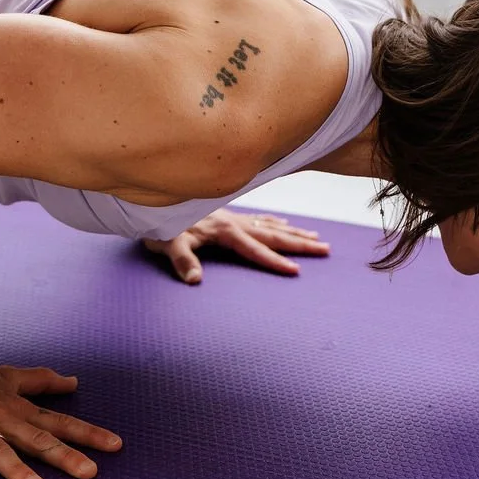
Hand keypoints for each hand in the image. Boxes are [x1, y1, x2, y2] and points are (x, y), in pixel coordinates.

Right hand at [0, 358, 122, 478]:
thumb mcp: (9, 377)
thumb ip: (42, 381)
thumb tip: (74, 381)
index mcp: (19, 411)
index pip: (60, 423)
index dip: (88, 434)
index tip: (116, 446)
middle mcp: (2, 421)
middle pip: (38, 440)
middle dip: (65, 456)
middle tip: (90, 472)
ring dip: (16, 469)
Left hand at [142, 209, 330, 283]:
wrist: (152, 198)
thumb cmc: (158, 224)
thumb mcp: (166, 243)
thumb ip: (181, 261)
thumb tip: (195, 280)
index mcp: (224, 231)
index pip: (255, 249)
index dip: (275, 261)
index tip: (297, 271)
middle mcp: (233, 222)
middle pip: (273, 234)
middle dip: (300, 243)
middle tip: (326, 250)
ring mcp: (232, 216)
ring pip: (270, 224)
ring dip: (294, 231)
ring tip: (317, 238)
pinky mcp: (227, 214)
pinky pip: (259, 217)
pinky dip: (275, 221)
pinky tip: (284, 222)